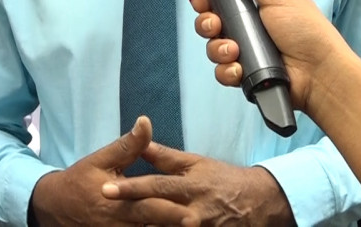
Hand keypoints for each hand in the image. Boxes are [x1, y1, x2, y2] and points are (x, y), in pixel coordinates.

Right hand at [29, 116, 197, 225]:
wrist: (53, 208)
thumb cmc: (80, 181)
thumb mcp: (101, 160)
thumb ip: (128, 146)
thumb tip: (146, 122)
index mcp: (118, 203)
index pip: (149, 208)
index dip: (171, 213)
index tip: (193, 214)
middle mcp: (120, 225)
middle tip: (197, 224)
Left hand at [102, 144, 292, 225]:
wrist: (258, 204)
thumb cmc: (223, 181)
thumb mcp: (196, 164)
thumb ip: (166, 157)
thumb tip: (141, 142)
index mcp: (190, 187)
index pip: (154, 186)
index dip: (129, 188)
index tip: (105, 189)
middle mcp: (192, 212)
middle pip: (154, 214)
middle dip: (128, 214)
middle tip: (102, 211)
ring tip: (116, 226)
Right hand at [192, 0, 347, 113]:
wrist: (320, 73)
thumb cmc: (305, 30)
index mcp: (256, 5)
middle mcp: (248, 28)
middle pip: (211, 22)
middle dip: (207, 23)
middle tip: (216, 24)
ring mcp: (246, 53)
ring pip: (214, 48)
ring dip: (217, 48)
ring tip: (234, 50)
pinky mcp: (246, 76)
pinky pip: (223, 72)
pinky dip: (227, 71)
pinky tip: (239, 69)